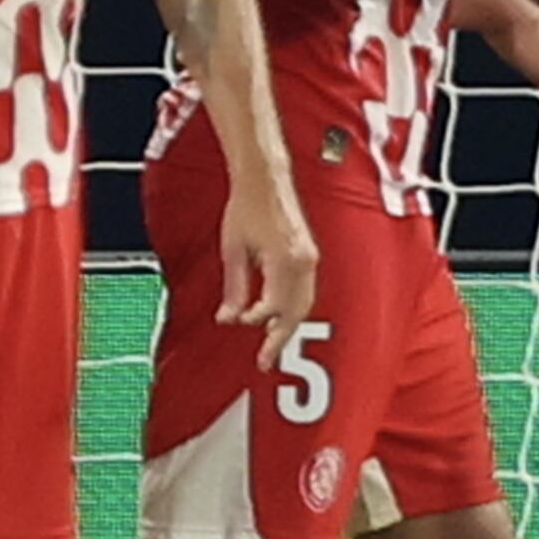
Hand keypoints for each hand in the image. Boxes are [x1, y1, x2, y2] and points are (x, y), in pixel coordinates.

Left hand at [218, 184, 319, 341]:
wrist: (264, 178)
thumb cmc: (247, 205)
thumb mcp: (233, 250)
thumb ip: (234, 288)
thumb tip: (228, 316)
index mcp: (285, 260)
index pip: (274, 306)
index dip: (257, 318)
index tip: (240, 321)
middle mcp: (303, 261)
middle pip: (296, 312)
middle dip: (280, 338)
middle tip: (265, 360)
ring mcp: (310, 258)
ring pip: (304, 304)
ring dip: (289, 325)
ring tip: (272, 343)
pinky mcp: (309, 254)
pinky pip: (306, 291)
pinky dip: (294, 307)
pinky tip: (280, 316)